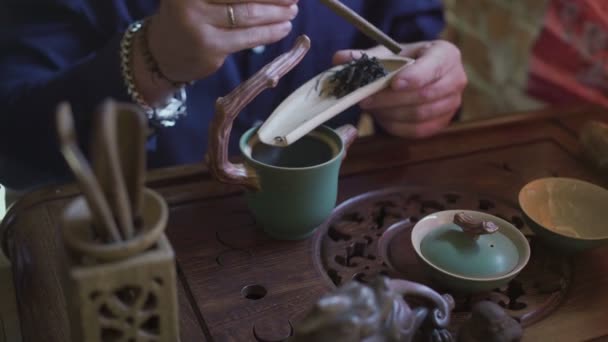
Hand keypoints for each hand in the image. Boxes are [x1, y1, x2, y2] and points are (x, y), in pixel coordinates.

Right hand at [148, 0, 297, 82]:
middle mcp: (189, 0)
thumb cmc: (190, 14)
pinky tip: (283, 28)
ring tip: (292, 11)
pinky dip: (270, 32)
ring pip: (248, 15)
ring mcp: (198, 24)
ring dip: (277, 13)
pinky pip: (248, 38)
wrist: (164, 51)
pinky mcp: (210, 48)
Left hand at [332, 40, 466, 137]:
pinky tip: (382, 117)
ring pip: (419, 115)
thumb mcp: (385, 55)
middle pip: (424, 95)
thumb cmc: (402, 63)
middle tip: (366, 99)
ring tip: (372, 106)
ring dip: (390, 113)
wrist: (416, 77)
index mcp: (446, 54)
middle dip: (391, 99)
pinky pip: (418, 130)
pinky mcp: (443, 123)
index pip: (434, 67)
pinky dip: (396, 126)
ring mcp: (452, 103)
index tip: (393, 83)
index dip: (414, 77)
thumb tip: (339, 59)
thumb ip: (363, 57)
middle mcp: (456, 78)